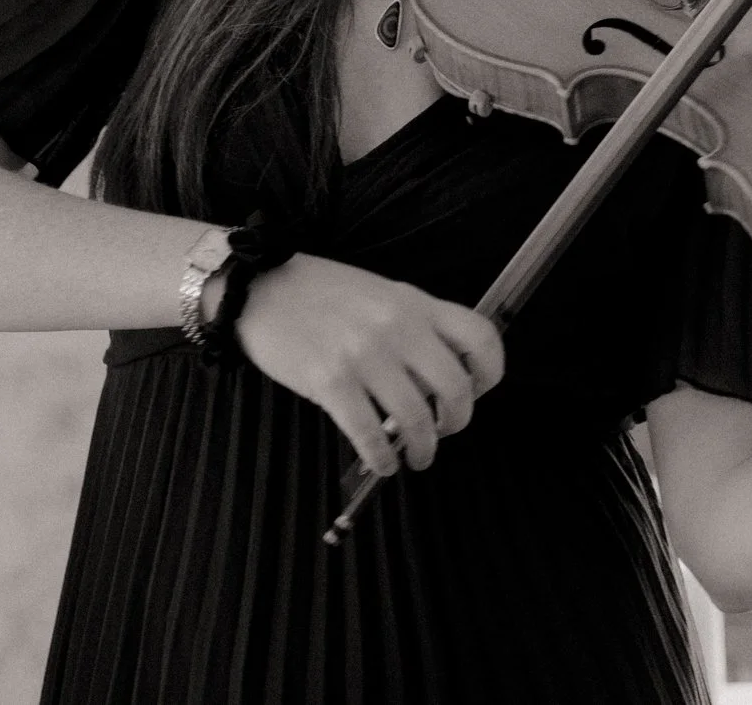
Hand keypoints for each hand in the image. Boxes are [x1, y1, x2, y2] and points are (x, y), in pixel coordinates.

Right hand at [234, 253, 504, 475]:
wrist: (261, 288)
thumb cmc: (320, 293)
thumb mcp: (380, 294)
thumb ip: (415, 326)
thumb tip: (438, 379)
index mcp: (414, 303)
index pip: (481, 336)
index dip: (490, 373)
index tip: (477, 390)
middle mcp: (397, 328)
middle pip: (455, 389)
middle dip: (456, 422)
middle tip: (444, 432)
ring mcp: (364, 356)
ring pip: (416, 420)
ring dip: (422, 450)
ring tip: (414, 457)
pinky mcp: (331, 382)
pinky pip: (371, 435)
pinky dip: (382, 460)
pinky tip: (381, 463)